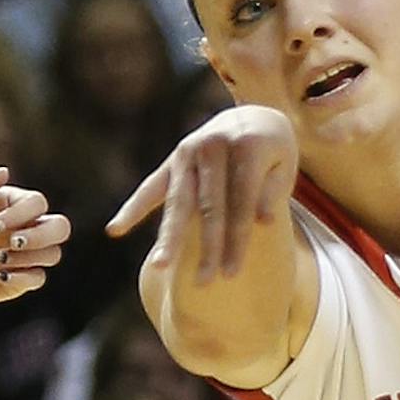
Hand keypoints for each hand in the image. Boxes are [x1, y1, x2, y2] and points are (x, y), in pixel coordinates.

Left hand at [0, 167, 67, 304]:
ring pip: (53, 254)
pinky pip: (38, 279)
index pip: (37, 204)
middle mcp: (26, 229)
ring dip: (30, 257)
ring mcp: (25, 255)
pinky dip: (23, 278)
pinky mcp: (19, 279)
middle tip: (12, 241)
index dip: (21, 214)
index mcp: (14, 205)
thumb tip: (3, 171)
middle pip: (60, 227)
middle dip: (41, 235)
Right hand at [107, 106, 298, 283]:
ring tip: (160, 268)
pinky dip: (134, 208)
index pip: (240, 202)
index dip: (237, 239)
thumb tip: (263, 221)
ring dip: (169, 237)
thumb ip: (273, 191)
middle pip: (207, 206)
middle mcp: (212, 146)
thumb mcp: (284, 165)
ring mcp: (187, 152)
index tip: (232, 273)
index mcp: (246, 146)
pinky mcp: (172, 160)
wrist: (253, 116)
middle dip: (206, 247)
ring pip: (178, 202)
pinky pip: (151, 187)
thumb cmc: (273, 151)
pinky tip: (115, 230)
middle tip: (203, 283)